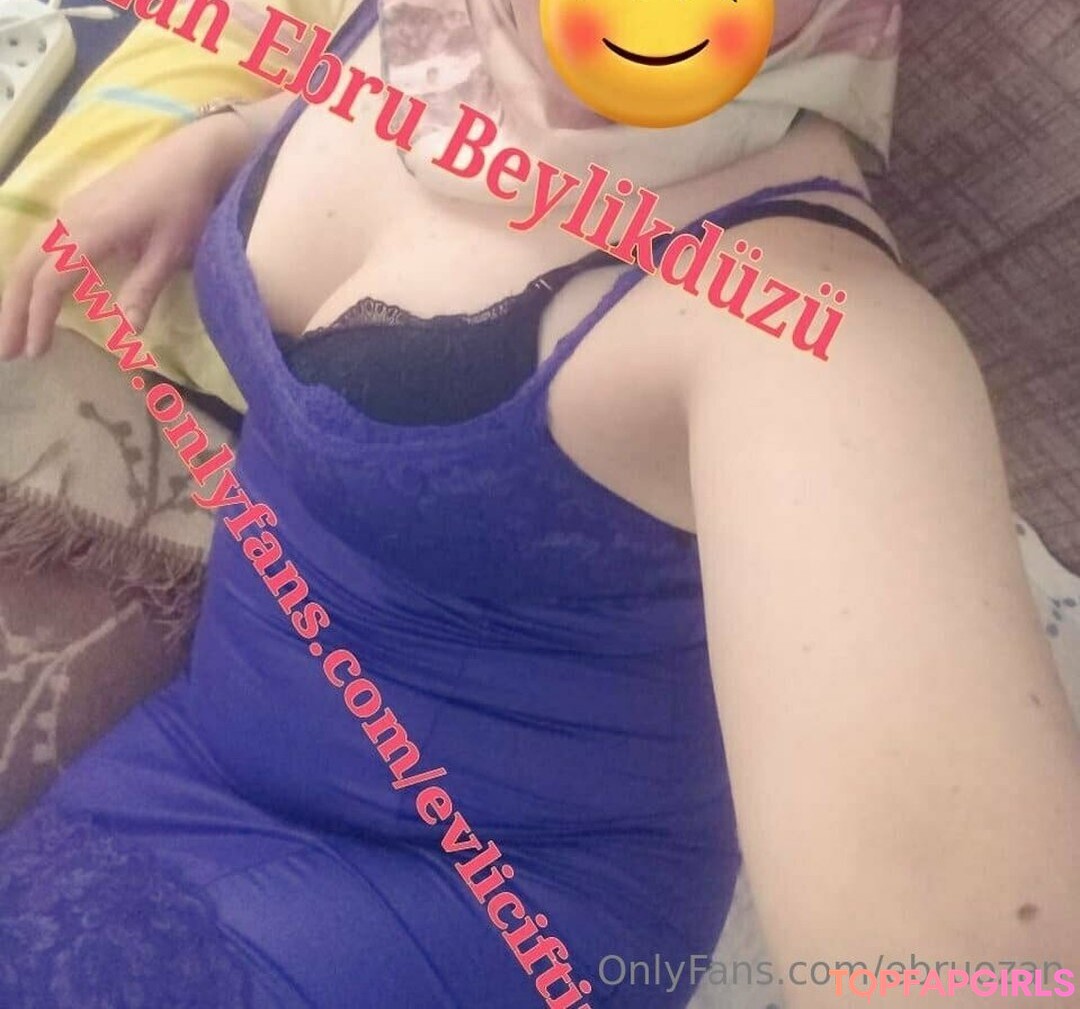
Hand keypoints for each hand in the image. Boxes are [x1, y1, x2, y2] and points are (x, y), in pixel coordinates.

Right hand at [0, 112, 255, 359]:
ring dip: (15, 293)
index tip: (36, 351)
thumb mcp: (170, 251)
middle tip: (6, 353)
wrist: (190, 157)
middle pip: (27, 268)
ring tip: (11, 330)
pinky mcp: (77, 208)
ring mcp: (70, 210)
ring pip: (28, 254)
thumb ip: (144, 289)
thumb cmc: (185, 204)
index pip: (50, 280)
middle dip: (13, 310)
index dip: (39, 317)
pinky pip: (39, 243)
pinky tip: (29, 293)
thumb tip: (126, 331)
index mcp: (91, 231)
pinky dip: (27, 272)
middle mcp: (70, 218)